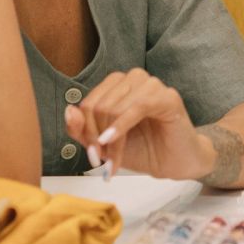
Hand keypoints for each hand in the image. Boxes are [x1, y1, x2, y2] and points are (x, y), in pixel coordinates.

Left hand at [65, 68, 211, 179]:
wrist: (174, 164)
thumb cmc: (143, 150)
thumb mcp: (104, 143)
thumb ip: (83, 130)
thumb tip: (69, 111)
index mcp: (119, 86)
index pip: (90, 102)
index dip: (85, 130)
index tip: (92, 154)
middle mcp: (135, 79)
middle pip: (99, 105)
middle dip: (96, 137)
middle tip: (102, 161)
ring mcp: (152, 85)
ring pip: (115, 107)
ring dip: (111, 139)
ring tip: (115, 160)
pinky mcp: (168, 97)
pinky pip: (137, 106)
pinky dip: (121, 126)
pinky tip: (113, 142)